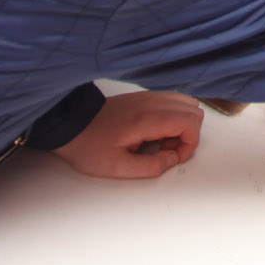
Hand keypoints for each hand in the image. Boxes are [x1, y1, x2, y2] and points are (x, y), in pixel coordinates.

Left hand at [48, 91, 202, 178]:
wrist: (70, 125)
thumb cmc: (89, 146)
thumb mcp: (117, 167)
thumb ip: (151, 166)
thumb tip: (173, 159)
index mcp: (148, 119)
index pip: (191, 122)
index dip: (190, 144)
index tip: (173, 157)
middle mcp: (153, 102)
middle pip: (194, 111)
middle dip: (188, 135)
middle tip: (166, 150)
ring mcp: (149, 97)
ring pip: (186, 103)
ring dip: (182, 125)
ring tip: (161, 141)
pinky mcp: (144, 97)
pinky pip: (173, 102)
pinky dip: (173, 117)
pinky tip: (154, 132)